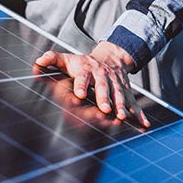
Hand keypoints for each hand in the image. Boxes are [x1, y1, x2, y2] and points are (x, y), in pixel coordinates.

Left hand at [35, 41, 149, 127]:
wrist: (111, 57)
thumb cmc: (83, 63)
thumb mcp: (67, 59)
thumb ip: (52, 59)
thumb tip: (38, 61)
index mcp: (87, 70)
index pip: (83, 77)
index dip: (82, 85)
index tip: (80, 94)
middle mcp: (103, 77)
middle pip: (104, 88)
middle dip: (105, 98)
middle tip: (105, 109)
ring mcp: (116, 84)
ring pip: (119, 96)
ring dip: (122, 106)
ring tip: (122, 117)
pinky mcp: (126, 92)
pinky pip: (134, 103)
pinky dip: (140, 114)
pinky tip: (144, 125)